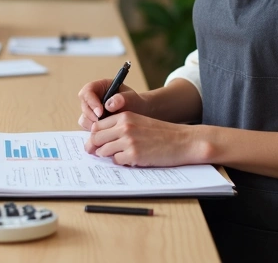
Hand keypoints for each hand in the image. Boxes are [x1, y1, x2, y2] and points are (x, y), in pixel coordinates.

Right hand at [77, 78, 144, 129]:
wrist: (138, 113)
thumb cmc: (134, 102)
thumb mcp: (131, 98)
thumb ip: (121, 99)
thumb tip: (109, 105)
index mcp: (99, 87)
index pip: (87, 92)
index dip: (91, 102)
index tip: (100, 113)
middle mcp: (92, 98)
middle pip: (84, 106)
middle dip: (92, 116)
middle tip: (104, 124)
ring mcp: (91, 111)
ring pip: (84, 119)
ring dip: (93, 126)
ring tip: (109, 129)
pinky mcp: (92, 122)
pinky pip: (88, 128)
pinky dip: (95, 132)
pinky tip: (107, 133)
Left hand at [84, 112, 206, 166]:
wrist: (183, 140)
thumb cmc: (161, 133)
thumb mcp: (139, 122)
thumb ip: (120, 126)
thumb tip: (98, 140)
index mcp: (124, 116)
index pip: (97, 126)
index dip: (94, 136)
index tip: (96, 143)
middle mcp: (124, 127)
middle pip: (96, 138)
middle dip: (95, 147)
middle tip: (98, 153)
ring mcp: (128, 141)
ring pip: (103, 151)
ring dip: (108, 155)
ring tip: (119, 155)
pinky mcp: (134, 155)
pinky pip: (116, 161)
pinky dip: (121, 162)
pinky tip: (131, 159)